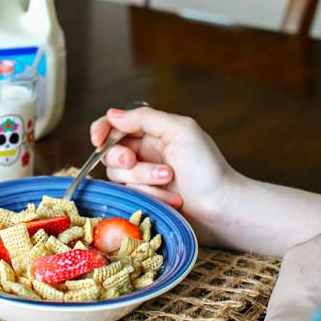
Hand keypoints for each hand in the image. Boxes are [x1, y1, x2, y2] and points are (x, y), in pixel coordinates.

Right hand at [91, 106, 239, 243]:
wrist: (222, 207)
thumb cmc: (207, 167)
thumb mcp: (180, 130)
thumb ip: (144, 118)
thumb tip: (111, 114)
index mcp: (152, 132)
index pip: (114, 126)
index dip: (101, 131)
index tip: (98, 140)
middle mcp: (144, 153)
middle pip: (110, 152)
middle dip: (120, 157)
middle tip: (132, 160)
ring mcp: (143, 179)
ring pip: (119, 176)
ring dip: (142, 178)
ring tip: (168, 179)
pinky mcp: (144, 201)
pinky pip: (129, 196)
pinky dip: (150, 195)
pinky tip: (171, 199)